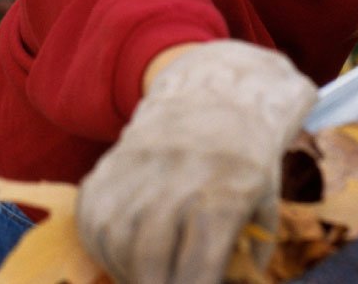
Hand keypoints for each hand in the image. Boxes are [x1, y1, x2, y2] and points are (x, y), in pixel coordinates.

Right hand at [76, 41, 317, 283]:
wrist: (210, 92)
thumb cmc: (245, 156)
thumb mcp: (265, 199)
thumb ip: (253, 249)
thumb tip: (237, 281)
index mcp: (223, 190)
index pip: (199, 264)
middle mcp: (174, 176)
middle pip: (149, 256)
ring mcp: (135, 169)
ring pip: (114, 241)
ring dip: (128, 272)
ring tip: (147, 276)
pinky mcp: (107, 169)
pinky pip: (92, 223)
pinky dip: (104, 251)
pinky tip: (125, 258)